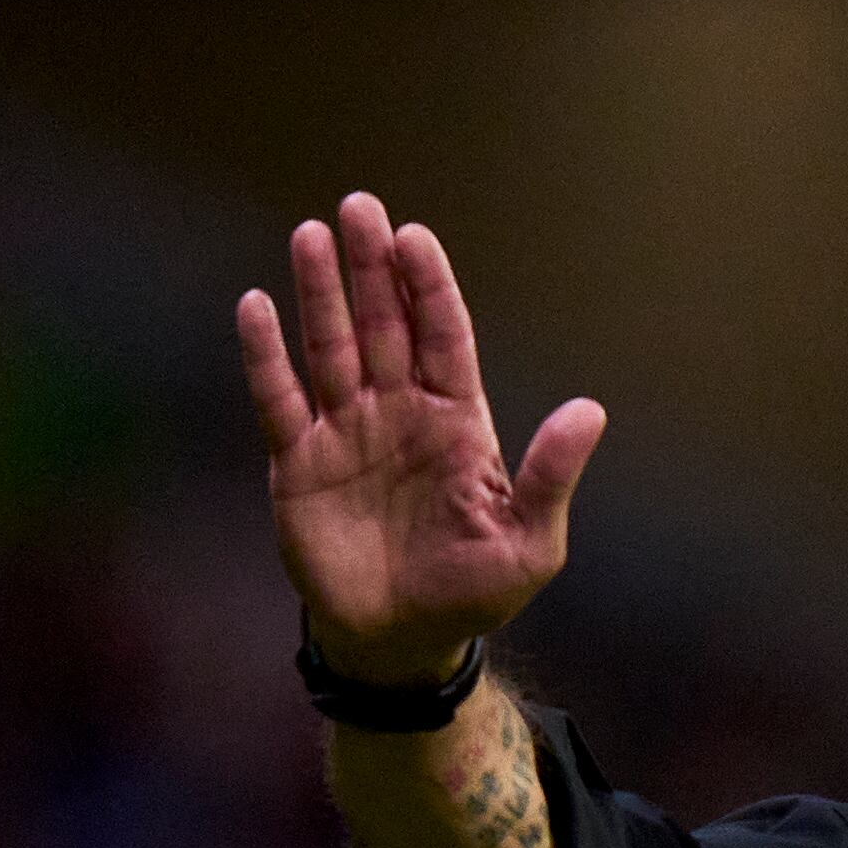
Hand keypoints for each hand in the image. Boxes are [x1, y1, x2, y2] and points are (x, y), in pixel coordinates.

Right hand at [236, 192, 604, 684]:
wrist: (403, 640)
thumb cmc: (473, 590)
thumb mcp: (531, 541)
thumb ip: (551, 475)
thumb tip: (591, 410)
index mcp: (458, 421)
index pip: (444, 337)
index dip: (429, 288)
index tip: (416, 238)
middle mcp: (399, 413)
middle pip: (384, 326)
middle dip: (372, 268)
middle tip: (360, 207)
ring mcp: (347, 433)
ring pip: (331, 347)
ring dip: (321, 293)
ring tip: (312, 234)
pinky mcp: (300, 464)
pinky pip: (281, 400)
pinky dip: (266, 355)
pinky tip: (257, 305)